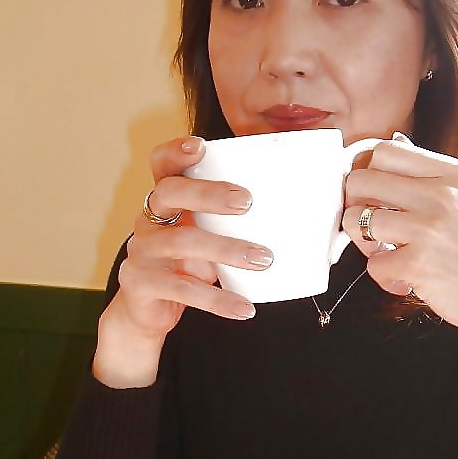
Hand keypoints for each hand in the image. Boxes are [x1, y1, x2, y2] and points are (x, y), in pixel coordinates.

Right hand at [93, 136, 272, 386]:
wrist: (147, 313)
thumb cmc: (187, 266)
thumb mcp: (208, 240)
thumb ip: (239, 226)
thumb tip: (317, 224)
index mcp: (165, 202)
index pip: (162, 165)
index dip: (175, 151)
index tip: (201, 145)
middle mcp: (148, 220)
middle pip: (170, 193)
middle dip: (209, 193)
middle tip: (247, 202)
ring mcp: (141, 252)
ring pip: (180, 242)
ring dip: (225, 249)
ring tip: (264, 260)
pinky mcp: (140, 285)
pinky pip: (182, 290)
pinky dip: (217, 299)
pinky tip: (244, 308)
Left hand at [343, 139, 457, 405]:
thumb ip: (438, 175)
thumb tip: (395, 146)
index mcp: (456, 174)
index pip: (386, 151)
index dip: (370, 172)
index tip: (373, 194)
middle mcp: (442, 195)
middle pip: (361, 179)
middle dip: (357, 204)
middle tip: (374, 226)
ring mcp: (429, 228)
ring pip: (357, 219)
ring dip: (364, 242)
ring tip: (388, 253)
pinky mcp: (418, 263)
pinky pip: (372, 265)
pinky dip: (385, 277)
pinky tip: (406, 280)